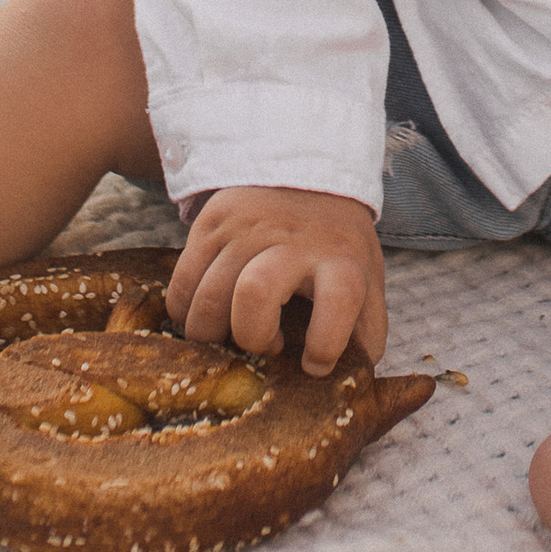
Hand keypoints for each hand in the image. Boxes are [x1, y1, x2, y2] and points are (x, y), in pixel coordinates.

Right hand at [167, 184, 386, 373]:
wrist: (308, 170)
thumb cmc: (337, 243)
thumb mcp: (368, 276)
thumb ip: (368, 329)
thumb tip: (354, 381)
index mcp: (340, 257)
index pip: (339, 299)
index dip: (326, 342)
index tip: (314, 363)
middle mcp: (292, 240)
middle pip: (256, 293)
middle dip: (251, 337)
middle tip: (263, 345)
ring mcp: (246, 228)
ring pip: (210, 294)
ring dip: (210, 333)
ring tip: (226, 336)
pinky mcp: (212, 221)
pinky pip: (182, 281)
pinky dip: (183, 312)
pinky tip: (203, 316)